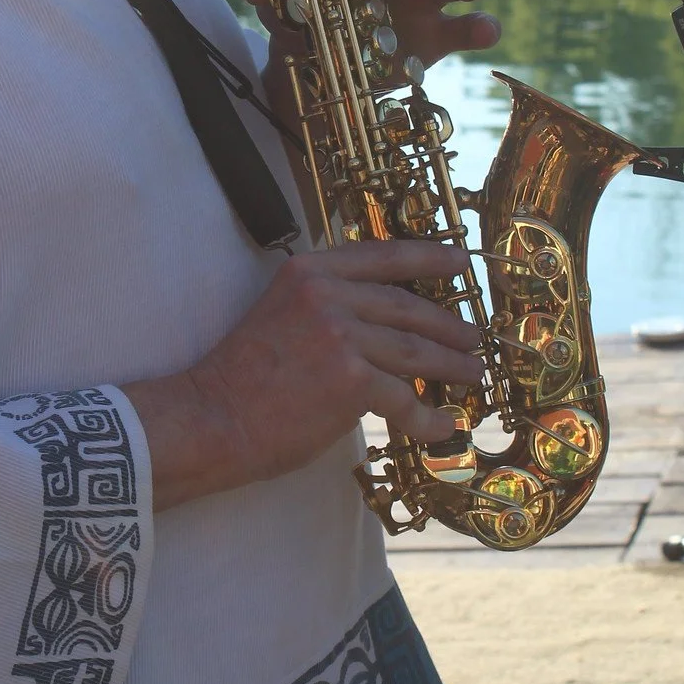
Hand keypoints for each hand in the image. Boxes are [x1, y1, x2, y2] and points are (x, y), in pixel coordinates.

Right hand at [125, 239, 483, 510]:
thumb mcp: (281, 315)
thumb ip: (326, 306)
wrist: (211, 417)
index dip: (428, 257)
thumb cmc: (242, 379)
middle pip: (408, 307)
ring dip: (452, 367)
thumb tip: (383, 323)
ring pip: (416, 351)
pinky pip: (404, 398)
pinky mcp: (350, 379)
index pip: (382, 256)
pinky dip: (428, 418)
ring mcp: (341, 335)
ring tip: (472, 376)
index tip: (461, 260)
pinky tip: (442, 427)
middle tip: (472, 340)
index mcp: (309, 272)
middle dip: (448, 327)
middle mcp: (327, 294)